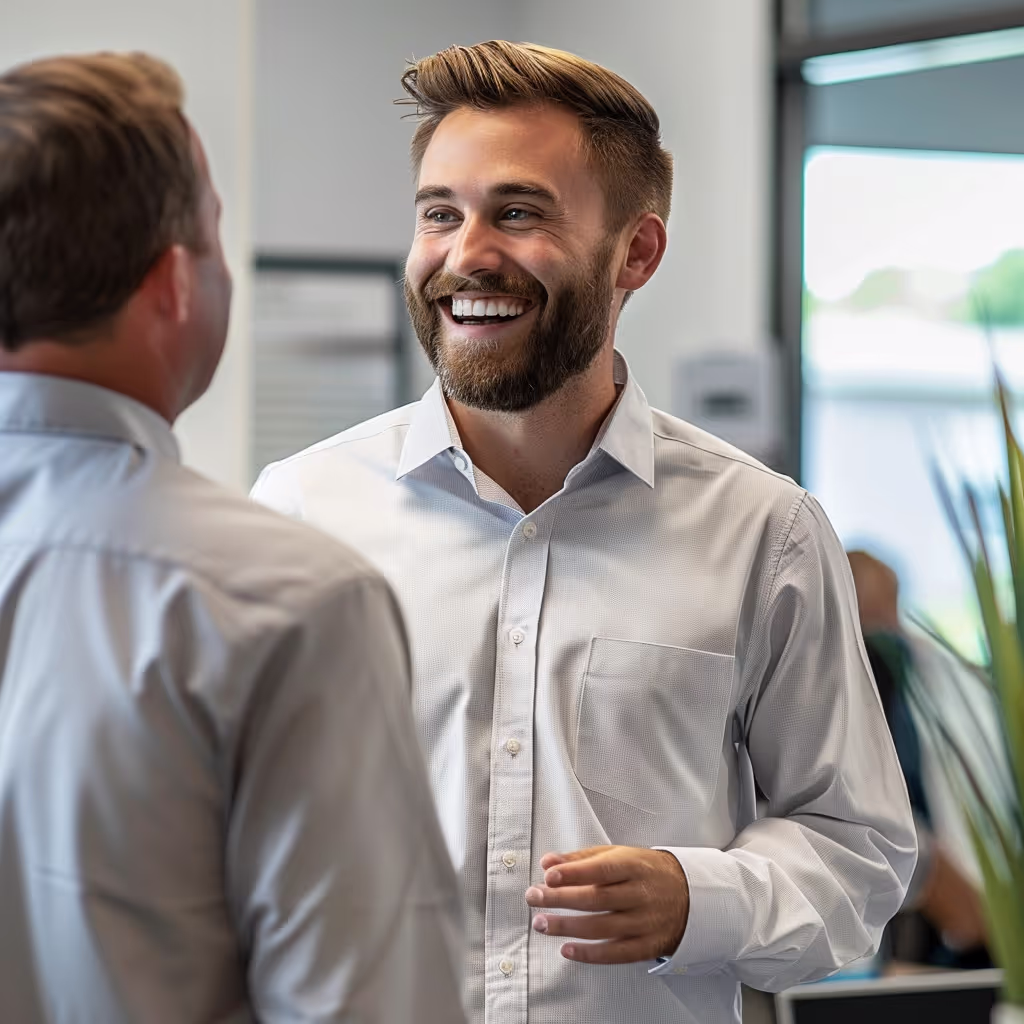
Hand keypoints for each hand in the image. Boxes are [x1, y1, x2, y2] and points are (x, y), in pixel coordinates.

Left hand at [524, 845, 689, 964]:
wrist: (691, 895)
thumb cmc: (647, 872)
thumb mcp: (619, 855)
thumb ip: (581, 859)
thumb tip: (549, 862)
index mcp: (634, 866)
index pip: (601, 869)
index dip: (574, 873)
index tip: (549, 875)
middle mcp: (640, 894)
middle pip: (597, 898)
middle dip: (561, 899)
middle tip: (534, 898)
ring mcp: (645, 921)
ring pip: (602, 927)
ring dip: (568, 927)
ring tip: (542, 923)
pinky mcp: (647, 945)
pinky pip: (616, 953)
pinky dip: (590, 954)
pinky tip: (567, 950)